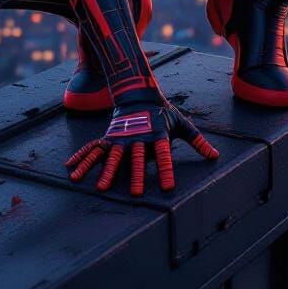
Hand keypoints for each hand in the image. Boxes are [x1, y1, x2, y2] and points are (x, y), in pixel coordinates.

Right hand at [65, 94, 218, 195]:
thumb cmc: (163, 113)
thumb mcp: (182, 124)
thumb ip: (198, 141)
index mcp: (157, 136)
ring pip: (112, 157)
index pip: (164, 155)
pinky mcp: (109, 137)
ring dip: (107, 173)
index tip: (168, 188)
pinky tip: (72, 171)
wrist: (139, 93)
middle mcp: (138, 138)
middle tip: (136, 195)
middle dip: (137, 176)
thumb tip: (215, 156)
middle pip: (137, 159)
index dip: (166, 170)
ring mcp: (121, 138)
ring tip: (100, 188)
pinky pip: (93, 149)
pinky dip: (82, 159)